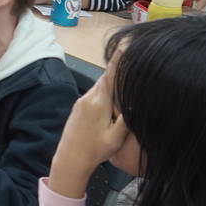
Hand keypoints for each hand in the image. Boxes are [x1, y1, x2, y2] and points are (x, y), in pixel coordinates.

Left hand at [48, 73, 129, 198]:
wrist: (70, 158)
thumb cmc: (95, 150)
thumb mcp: (117, 136)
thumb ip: (127, 117)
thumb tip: (135, 101)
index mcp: (99, 102)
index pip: (110, 76)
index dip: (117, 61)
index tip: (123, 47)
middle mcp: (88, 98)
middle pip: (105, 79)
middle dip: (117, 73)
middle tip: (131, 67)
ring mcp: (81, 102)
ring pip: (99, 86)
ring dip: (111, 85)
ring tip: (124, 86)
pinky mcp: (78, 107)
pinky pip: (94, 94)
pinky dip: (104, 92)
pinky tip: (110, 101)